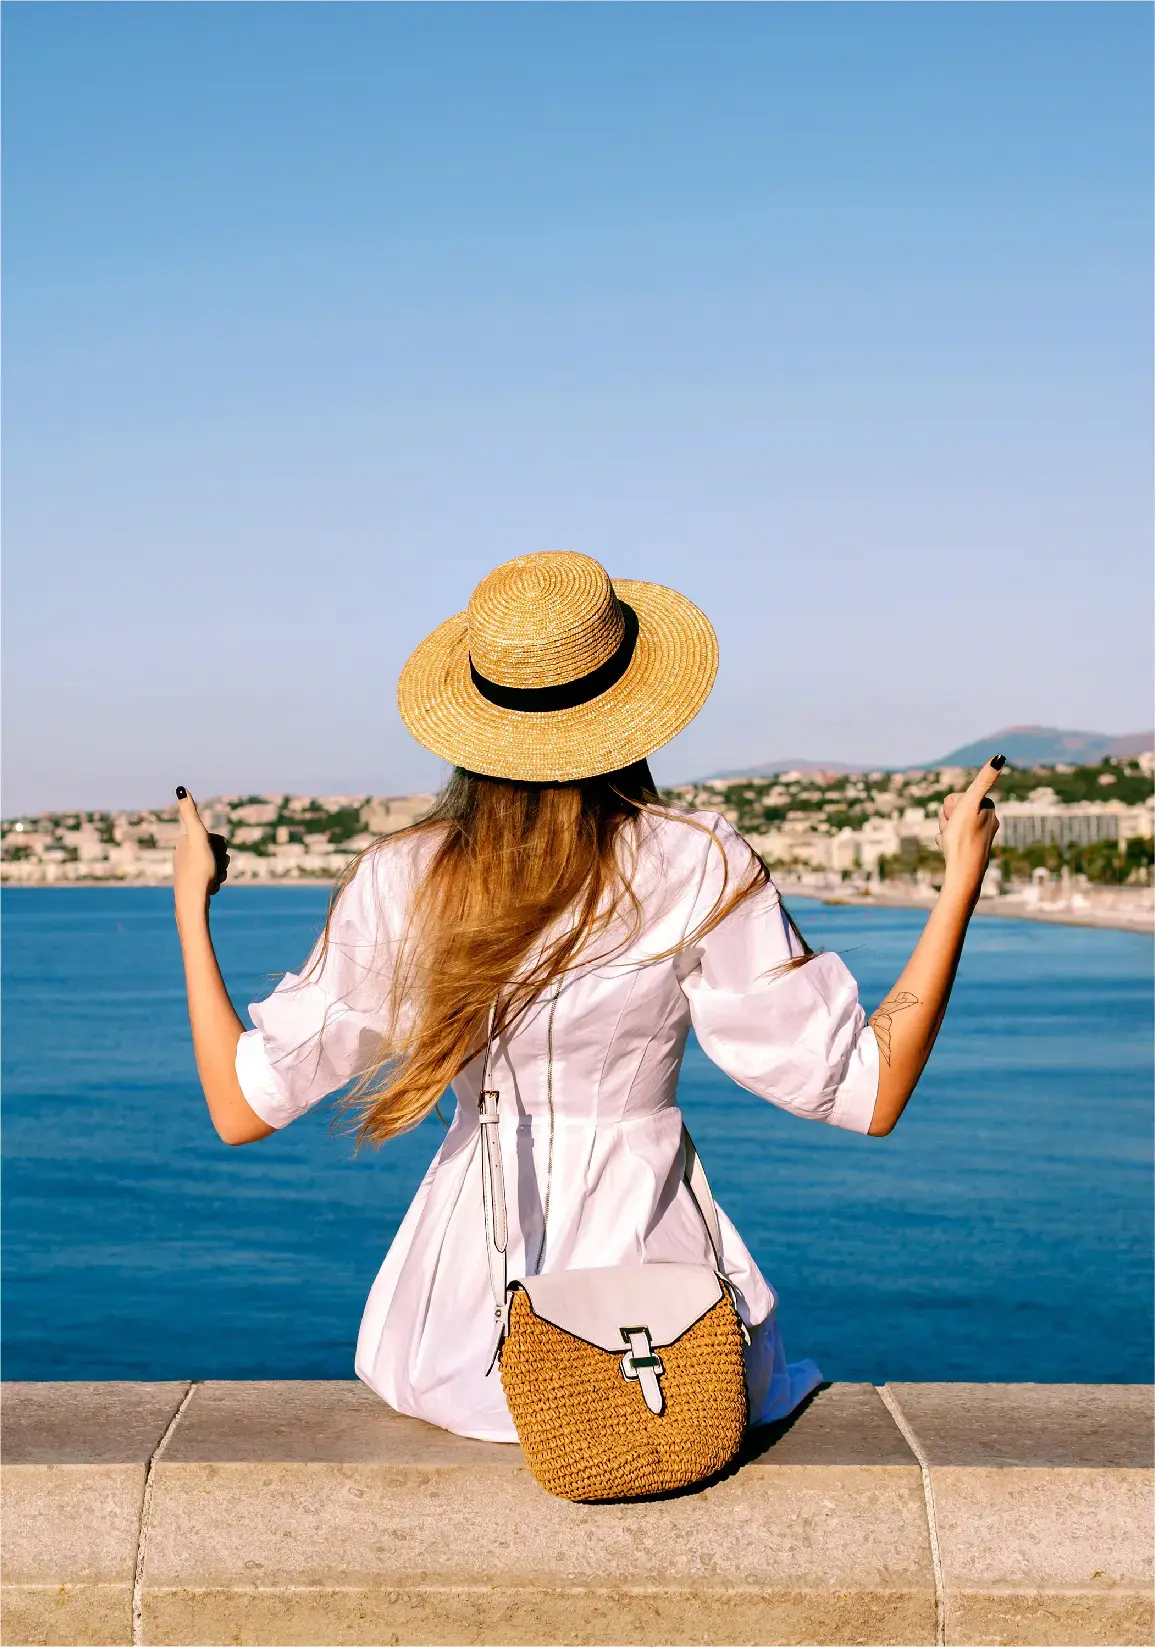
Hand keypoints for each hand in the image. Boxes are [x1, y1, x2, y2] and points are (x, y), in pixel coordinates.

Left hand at [173, 787, 229, 918]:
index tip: (212, 854)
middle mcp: (184, 854)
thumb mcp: (197, 836)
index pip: (216, 838)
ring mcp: (188, 870)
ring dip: (221, 872)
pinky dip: (215, 882)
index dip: (220, 846)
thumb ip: (189, 813)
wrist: (192, 900)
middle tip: (215, 869)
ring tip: (213, 880)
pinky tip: (210, 888)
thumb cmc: (197, 868)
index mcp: (185, 841)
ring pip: (216, 866)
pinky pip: (212, 879)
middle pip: (217, 852)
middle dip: (222, 860)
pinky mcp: (193, 884)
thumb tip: (180, 787)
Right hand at [937, 756, 1003, 896]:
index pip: (958, 797)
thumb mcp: (970, 804)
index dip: (953, 807)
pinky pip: (950, 839)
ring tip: (950, 842)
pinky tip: (949, 851)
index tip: (959, 819)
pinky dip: (947, 843)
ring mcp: (979, 838)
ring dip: (946, 830)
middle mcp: (988, 823)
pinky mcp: (971, 850)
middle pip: (954, 810)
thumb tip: (1000, 757)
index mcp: (989, 810)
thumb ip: (984, 780)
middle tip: (953, 832)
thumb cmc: (964, 839)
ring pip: (951, 824)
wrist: (963, 875)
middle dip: (948, 818)